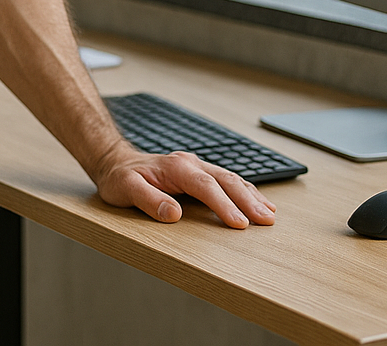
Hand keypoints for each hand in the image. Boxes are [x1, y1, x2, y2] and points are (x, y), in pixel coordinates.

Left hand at [94, 144, 276, 228]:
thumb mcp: (124, 190)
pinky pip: (227, 180)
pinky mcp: (199, 173)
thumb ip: (148, 200)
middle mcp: (190, 164)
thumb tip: (173, 213)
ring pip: (231, 178)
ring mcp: (196, 166)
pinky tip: (258, 202)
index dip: (223, 204)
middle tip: (266, 220)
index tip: (239, 223)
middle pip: (225, 180)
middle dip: (247, 201)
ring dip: (251, 196)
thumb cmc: (120, 178)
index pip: (205, 186)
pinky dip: (245, 191)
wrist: (116, 162)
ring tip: (270, 214)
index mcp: (175, 167)